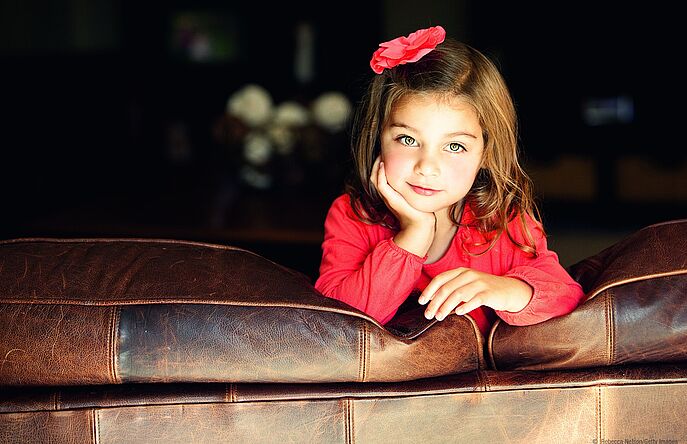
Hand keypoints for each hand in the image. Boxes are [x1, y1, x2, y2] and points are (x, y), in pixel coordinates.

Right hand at [370, 156, 435, 255]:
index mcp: (390, 194)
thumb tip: (418, 173)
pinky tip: (382, 165)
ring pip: (374, 179)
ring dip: (375, 166)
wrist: (421, 225)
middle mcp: (386, 195)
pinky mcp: (391, 200)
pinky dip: (380, 174)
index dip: (378, 165)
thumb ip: (411, 185)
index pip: (378, 176)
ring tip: (379, 155)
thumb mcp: (413, 194)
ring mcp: (388, 198)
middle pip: (373, 176)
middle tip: (380, 151)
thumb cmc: (420, 210)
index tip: (384, 153)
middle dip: (375, 163)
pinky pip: (380, 184)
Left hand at [418, 268, 532, 320]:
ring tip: (439, 317)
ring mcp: (479, 283)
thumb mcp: (466, 284)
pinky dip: (465, 306)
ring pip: (458, 294)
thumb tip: (432, 299)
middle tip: (428, 314)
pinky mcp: (489, 293)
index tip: (421, 302)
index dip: (429, 290)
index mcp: (461, 271)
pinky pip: (475, 300)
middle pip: (446, 288)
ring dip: (446, 307)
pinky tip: (458, 313)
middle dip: (434, 302)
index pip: (440, 279)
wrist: (508, 289)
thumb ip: (451, 288)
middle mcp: (469, 275)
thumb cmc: (483, 289)